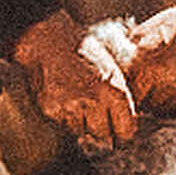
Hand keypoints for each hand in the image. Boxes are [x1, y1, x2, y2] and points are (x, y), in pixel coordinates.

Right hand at [12, 11, 136, 153]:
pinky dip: (63, 115)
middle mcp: (95, 101)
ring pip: (81, 131)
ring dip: (80, 121)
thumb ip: (120, 99)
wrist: (49, 40)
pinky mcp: (51, 109)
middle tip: (94, 112)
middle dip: (100, 127)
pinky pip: (62, 123)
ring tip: (76, 99)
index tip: (119, 130)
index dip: (122, 131)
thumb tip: (125, 127)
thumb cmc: (83, 52)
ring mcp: (71, 106)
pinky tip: (63, 97)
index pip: (126, 132)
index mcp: (115, 91)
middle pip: (103, 134)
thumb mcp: (113, 70)